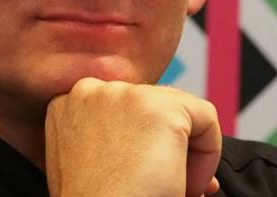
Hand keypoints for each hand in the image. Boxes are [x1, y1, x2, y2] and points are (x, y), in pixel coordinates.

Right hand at [45, 77, 221, 196]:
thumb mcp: (89, 162)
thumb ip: (116, 140)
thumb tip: (165, 145)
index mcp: (68, 104)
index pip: (126, 110)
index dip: (143, 145)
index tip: (140, 176)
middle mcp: (91, 89)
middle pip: (153, 106)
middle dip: (165, 147)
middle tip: (157, 185)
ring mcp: (125, 94)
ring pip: (180, 111)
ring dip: (182, 154)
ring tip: (165, 186)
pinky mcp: (161, 107)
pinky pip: (206, 118)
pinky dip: (208, 155)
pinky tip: (184, 184)